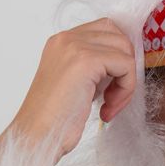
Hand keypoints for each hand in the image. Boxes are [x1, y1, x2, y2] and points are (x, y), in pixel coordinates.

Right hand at [8, 17, 135, 163]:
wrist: (38, 136)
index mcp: (62, 42)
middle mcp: (66, 39)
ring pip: (125, 51)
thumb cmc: (56, 119)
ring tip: (110, 104)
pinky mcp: (86, 60)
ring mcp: (75, 47)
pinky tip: (108, 108)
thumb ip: (95, 68)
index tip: (112, 86)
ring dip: (126, 81)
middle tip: (114, 97)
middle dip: (125, 68)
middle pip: (118, 36)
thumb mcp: (76, 83)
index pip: (106, 30)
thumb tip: (124, 63)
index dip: (118, 57)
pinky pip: (126, 65)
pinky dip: (126, 89)